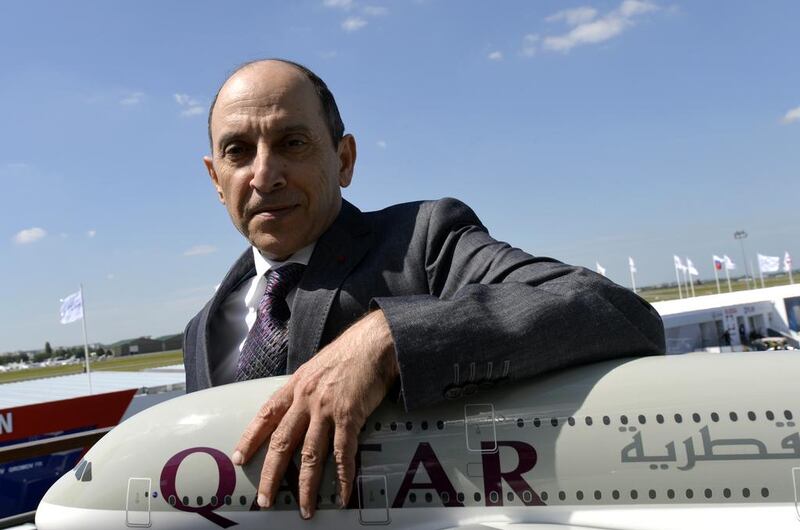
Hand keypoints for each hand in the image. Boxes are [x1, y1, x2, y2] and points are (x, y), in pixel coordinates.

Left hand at [232, 310, 398, 518]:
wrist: (375, 342)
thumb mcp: (317, 366)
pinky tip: (342, 495)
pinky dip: (342, 478)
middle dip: (271, 475)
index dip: (250, 437)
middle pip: (282, 443)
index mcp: (295, 386)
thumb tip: (301, 408)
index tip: (238, 457)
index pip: (265, 415)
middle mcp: (305, 399)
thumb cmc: (350, 352)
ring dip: (306, 487)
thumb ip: (306, 388)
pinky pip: (343, 454)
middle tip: (264, 499)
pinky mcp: (350, 416)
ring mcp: (326, 409)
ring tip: (305, 510)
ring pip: (309, 456)